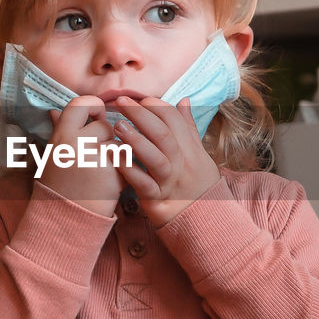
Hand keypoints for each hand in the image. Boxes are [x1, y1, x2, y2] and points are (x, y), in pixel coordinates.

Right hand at [38, 95, 122, 217]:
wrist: (65, 219)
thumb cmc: (58, 185)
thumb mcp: (52, 156)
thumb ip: (58, 131)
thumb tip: (54, 110)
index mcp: (60, 136)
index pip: (80, 104)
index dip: (92, 107)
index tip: (96, 115)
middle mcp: (77, 144)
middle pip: (104, 125)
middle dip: (106, 138)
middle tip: (95, 155)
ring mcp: (96, 159)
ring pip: (118, 143)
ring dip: (116, 154)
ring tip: (101, 171)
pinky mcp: (113, 174)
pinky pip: (127, 160)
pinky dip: (123, 169)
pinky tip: (110, 181)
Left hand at [111, 96, 219, 226]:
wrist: (203, 219)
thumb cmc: (197, 183)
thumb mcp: (199, 154)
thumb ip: (188, 127)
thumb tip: (184, 100)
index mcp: (189, 148)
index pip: (174, 120)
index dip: (156, 106)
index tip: (141, 99)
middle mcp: (181, 162)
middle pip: (163, 134)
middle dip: (141, 115)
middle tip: (121, 101)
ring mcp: (169, 181)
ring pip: (155, 157)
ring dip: (136, 140)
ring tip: (118, 126)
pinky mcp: (157, 199)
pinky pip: (143, 183)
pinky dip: (129, 170)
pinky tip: (115, 157)